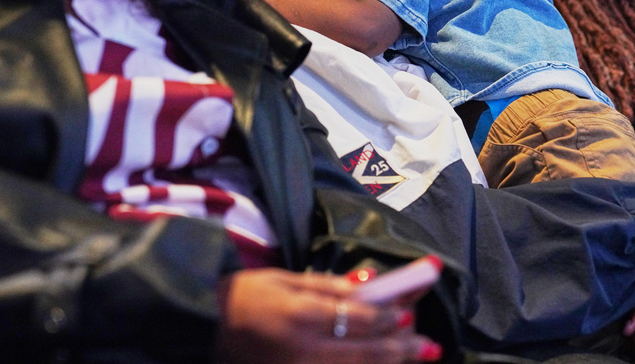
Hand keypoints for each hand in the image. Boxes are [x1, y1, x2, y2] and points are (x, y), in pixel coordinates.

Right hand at [214, 268, 441, 363]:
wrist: (203, 327)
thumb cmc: (246, 295)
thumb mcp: (286, 279)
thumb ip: (329, 286)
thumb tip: (371, 285)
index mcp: (300, 315)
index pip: (357, 318)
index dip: (388, 316)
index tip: (410, 312)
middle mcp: (301, 350)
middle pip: (364, 353)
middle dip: (402, 349)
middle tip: (430, 347)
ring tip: (417, 358)